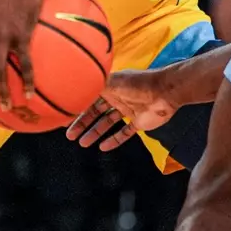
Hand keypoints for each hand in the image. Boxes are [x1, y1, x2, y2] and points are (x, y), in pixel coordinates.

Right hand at [66, 69, 180, 150]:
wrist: (165, 91)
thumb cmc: (137, 84)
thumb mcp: (111, 82)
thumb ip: (92, 86)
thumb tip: (71, 87)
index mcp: (110, 86)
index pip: (89, 98)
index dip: (77, 108)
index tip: (65, 118)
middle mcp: (117, 97)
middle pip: (96, 112)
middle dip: (83, 124)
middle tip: (70, 136)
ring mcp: (129, 110)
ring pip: (108, 124)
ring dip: (95, 133)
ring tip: (84, 144)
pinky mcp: (139, 122)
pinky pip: (124, 133)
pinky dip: (114, 140)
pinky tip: (103, 148)